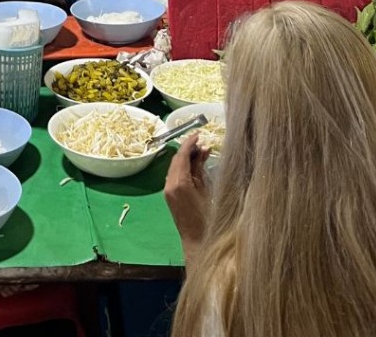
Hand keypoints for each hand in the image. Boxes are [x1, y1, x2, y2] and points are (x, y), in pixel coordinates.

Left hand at [163, 132, 210, 263]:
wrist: (197, 241)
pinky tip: (195, 166)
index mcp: (179, 182)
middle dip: (188, 149)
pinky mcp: (168, 194)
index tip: (198, 134)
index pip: (182, 155)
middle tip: (202, 143)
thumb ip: (202, 169)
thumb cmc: (208, 219)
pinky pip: (174, 175)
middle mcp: (169, 184)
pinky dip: (183, 167)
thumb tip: (203, 149)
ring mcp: (167, 189)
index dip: (189, 143)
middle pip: (176, 159)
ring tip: (201, 153)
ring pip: (175, 166)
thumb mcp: (207, 191)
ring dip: (186, 158)